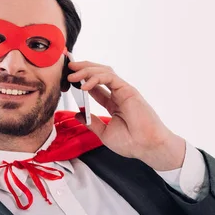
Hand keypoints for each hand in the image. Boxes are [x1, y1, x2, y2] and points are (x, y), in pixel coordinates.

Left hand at [67, 61, 186, 170]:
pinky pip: (109, 78)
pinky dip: (95, 78)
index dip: (81, 80)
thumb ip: (92, 123)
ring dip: (86, 70)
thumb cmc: (131, 142)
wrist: (146, 146)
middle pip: (98, 74)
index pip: (95, 86)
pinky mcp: (127, 90)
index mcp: (114, 103)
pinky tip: (84, 86)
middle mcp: (118, 94)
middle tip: (67, 68)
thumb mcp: (104, 133)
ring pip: (103, 72)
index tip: (67, 80)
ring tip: (72, 74)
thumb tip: (78, 115)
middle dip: (82, 69)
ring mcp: (123, 91)